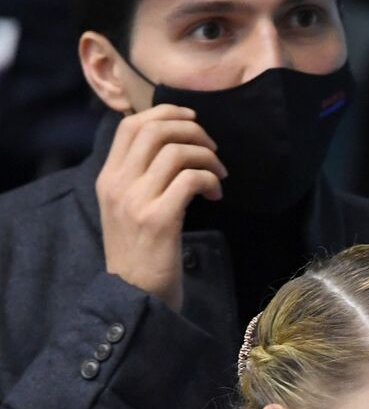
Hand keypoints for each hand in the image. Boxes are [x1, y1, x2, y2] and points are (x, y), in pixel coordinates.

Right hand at [96, 105, 225, 310]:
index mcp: (108, 177)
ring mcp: (136, 201)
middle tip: (212, 149)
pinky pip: (191, 179)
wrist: (134, 295)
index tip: (193, 121)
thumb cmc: (141, 251)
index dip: (165, 113)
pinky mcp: (158, 219)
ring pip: (176, 152)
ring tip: (219, 176)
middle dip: (193, 131)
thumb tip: (172, 144)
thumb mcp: (128, 208)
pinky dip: (211, 180)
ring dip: (208, 157)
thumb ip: (141, 177)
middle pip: (155, 130)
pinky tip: (216, 196)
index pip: (131, 125)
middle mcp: (117, 184)